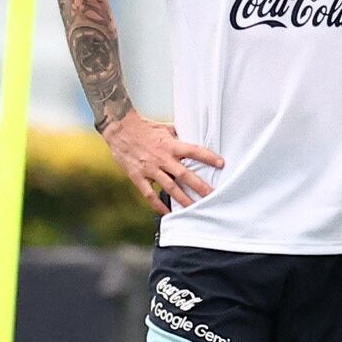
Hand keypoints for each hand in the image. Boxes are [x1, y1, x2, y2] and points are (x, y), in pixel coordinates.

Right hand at [100, 110, 224, 213]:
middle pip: (184, 174)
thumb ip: (179, 136)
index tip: (221, 164)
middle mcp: (162, 158)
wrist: (119, 129)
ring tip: (195, 209)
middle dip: (200, 186)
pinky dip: (158, 205)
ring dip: (183, 199)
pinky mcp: (138, 177)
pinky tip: (168, 213)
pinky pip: (150, 194)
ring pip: (170, 187)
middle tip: (213, 195)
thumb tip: (195, 136)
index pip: (194, 150)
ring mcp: (150, 169)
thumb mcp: (165, 128)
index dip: (208, 157)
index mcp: (170, 145)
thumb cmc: (144, 127)